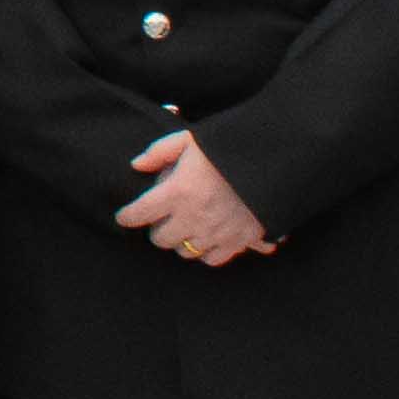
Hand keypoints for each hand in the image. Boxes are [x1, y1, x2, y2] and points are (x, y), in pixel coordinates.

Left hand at [121, 130, 274, 263]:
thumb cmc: (228, 148)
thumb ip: (159, 151)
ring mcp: (217, 232)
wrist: (274, 160)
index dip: (127, 216)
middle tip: (163, 218)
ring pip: (185, 252)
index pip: (140, 213)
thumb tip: (137, 165)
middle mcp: (194, 217)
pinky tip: (209, 238)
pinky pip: (213, 259)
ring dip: (182, 241)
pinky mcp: (240, 241)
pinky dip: (208, 252)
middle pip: (161, 239)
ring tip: (187, 227)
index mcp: (178, 191)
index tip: (124, 216)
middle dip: (157, 229)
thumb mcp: (189, 139)